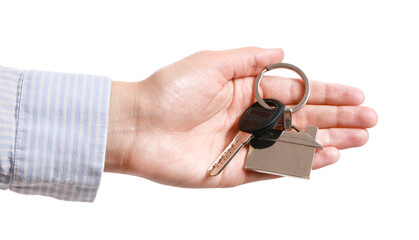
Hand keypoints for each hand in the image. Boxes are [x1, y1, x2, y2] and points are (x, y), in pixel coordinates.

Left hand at [105, 47, 377, 187]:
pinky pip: (275, 168)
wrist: (137, 126)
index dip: (327, 93)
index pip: (296, 92)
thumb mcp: (211, 63)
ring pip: (295, 145)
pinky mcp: (235, 171)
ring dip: (328, 141)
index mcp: (245, 91)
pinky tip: (326, 156)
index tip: (356, 94)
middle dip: (337, 119)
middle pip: (302, 120)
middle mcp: (249, 118)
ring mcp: (244, 145)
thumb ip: (249, 60)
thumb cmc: (169, 90)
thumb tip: (283, 51)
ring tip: (358, 139)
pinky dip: (302, 163)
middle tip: (369, 120)